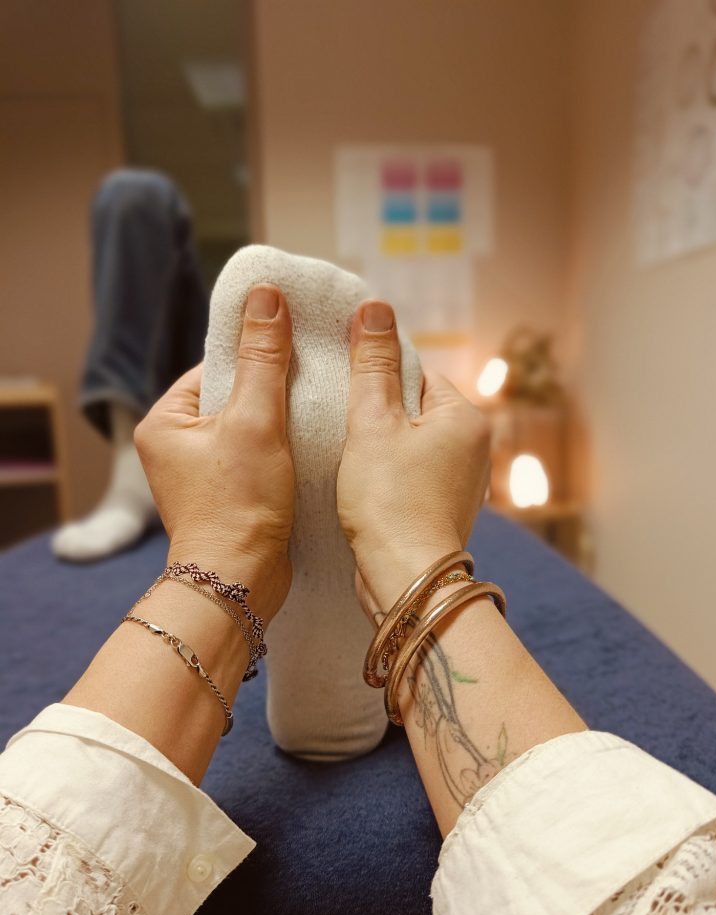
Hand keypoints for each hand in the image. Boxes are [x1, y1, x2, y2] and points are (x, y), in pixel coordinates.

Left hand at [134, 284, 293, 623]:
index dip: (257, 355)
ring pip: (249, 427)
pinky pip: (257, 456)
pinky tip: (310, 444)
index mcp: (165, 422)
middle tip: (312, 380)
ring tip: (316, 411)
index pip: (214, 367)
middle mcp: (176, 447)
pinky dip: (282, 448)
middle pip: (233, 397)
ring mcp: (201, 474)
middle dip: (272, 389)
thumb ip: (263, 358)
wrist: (241, 582)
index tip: (297, 347)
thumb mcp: (255, 421)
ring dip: (281, 420)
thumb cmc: (238, 506)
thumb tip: (267, 297)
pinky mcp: (228, 496)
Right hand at [337, 300, 490, 614]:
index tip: (345, 396)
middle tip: (345, 432)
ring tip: (353, 463)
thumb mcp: (372, 424)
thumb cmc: (389, 502)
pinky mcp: (444, 509)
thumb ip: (372, 365)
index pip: (416, 372)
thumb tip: (374, 308)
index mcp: (465, 417)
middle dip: (377, 416)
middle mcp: (474, 447)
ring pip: (410, 445)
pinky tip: (365, 489)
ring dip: (379, 449)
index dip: (376, 380)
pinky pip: (412, 475)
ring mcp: (462, 481)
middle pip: (413, 409)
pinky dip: (388, 477)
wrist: (405, 579)